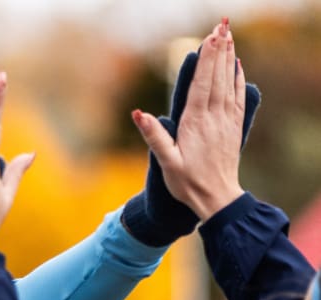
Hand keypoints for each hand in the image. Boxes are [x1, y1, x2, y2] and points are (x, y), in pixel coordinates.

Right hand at [131, 22, 251, 221]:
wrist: (217, 198)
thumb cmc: (187, 183)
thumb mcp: (166, 162)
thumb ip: (154, 137)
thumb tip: (138, 114)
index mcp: (195, 123)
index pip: (202, 83)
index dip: (207, 59)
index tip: (210, 37)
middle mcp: (214, 117)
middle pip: (218, 77)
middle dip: (219, 50)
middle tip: (222, 26)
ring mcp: (226, 121)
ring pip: (229, 82)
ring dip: (229, 58)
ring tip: (229, 37)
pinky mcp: (233, 127)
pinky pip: (237, 96)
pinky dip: (237, 77)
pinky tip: (237, 65)